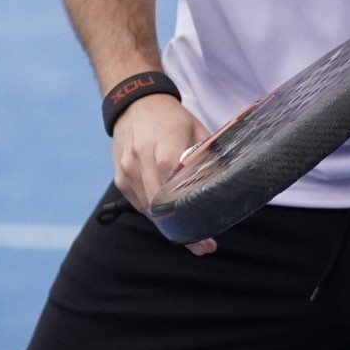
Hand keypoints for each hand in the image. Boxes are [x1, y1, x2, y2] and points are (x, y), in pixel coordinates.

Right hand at [111, 94, 216, 254]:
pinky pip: (139, 204)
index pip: (173, 187)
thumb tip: (229, 184)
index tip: (205, 234)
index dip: (188, 213)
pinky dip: (155, 213)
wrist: (135, 103)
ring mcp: (128, 170)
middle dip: (181, 230)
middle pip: (160, 205)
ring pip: (148, 210)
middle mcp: (142, 160)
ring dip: (168, 225)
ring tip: (191, 237)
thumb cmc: (171, 119)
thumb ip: (209, 158)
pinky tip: (170, 217)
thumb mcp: (197, 131)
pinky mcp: (120, 178)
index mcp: (165, 145)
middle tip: (203, 246)